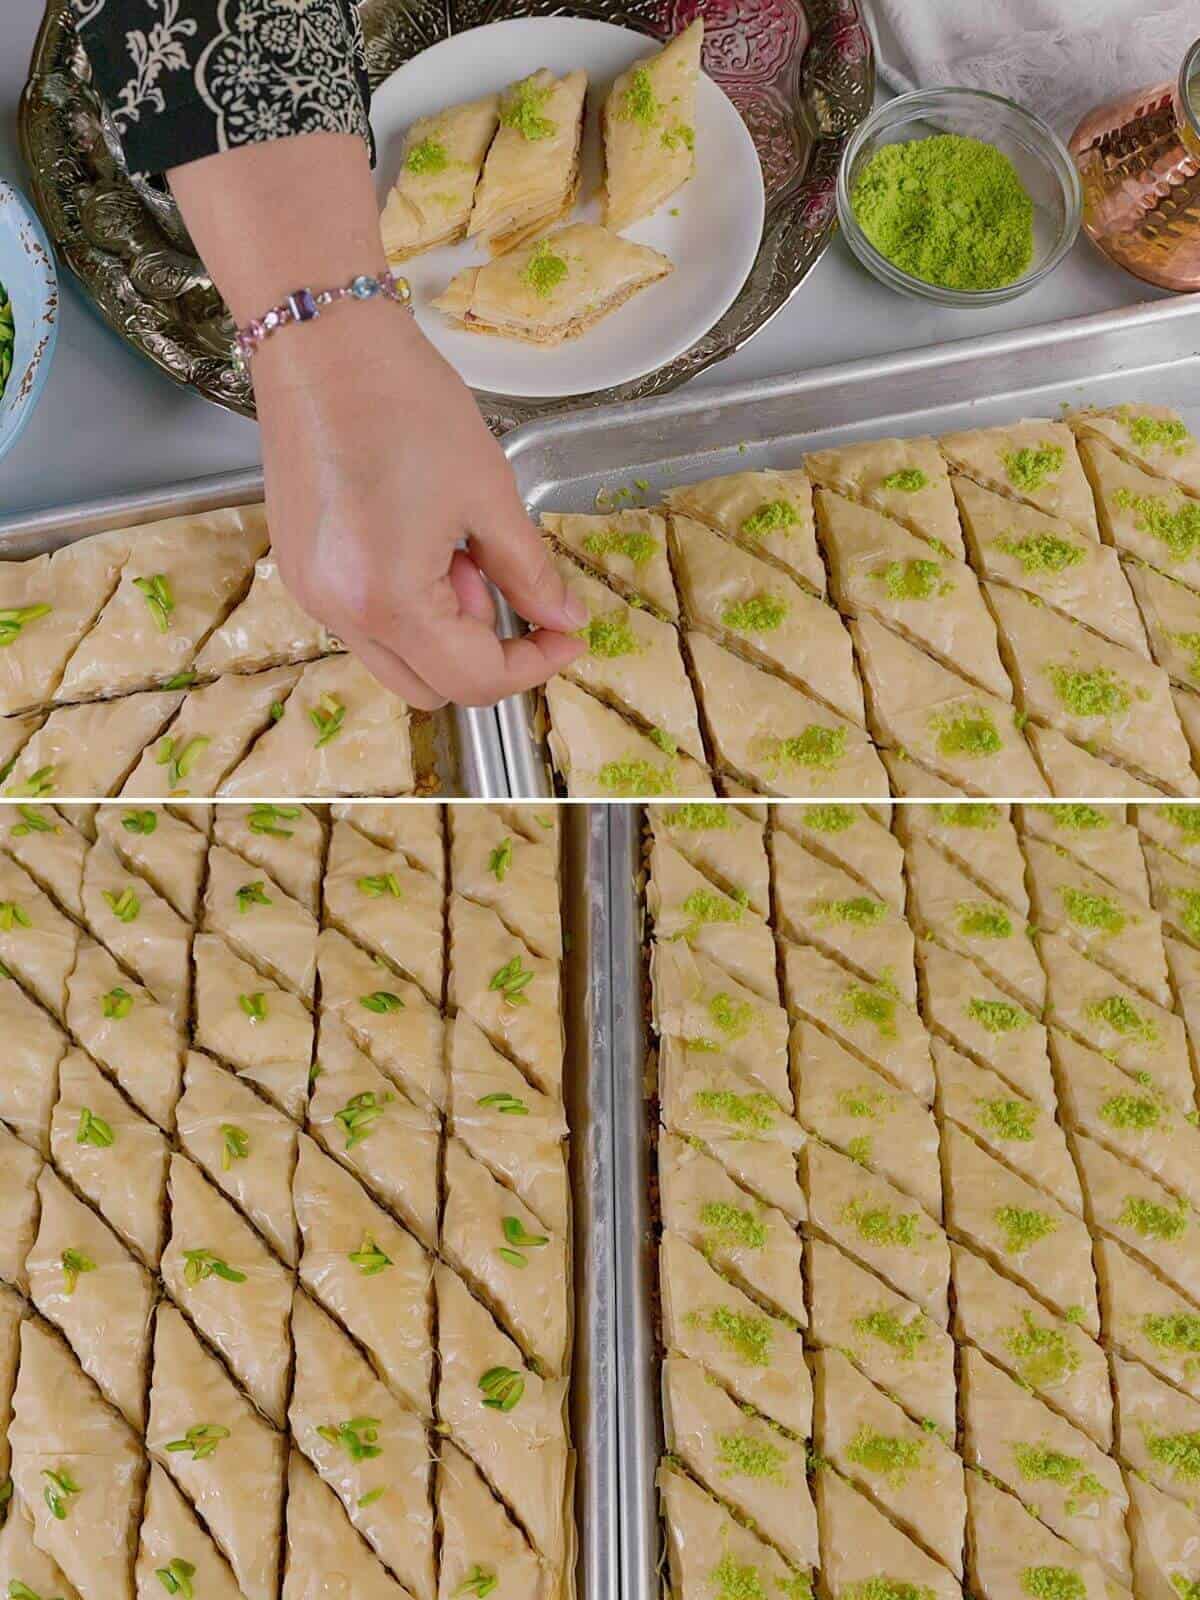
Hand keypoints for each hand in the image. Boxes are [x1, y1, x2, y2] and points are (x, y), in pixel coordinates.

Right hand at [253, 296, 585, 708]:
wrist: (319, 339)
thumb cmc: (404, 402)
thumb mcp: (489, 490)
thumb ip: (529, 570)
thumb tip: (563, 618)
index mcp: (389, 600)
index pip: (475, 680)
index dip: (534, 666)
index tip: (566, 634)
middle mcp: (339, 614)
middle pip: (432, 689)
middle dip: (484, 654)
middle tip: (502, 583)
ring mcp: (311, 596)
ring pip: (396, 661)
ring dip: (443, 630)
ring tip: (454, 549)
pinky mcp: (300, 572)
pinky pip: (365, 624)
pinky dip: (405, 608)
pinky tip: (417, 542)